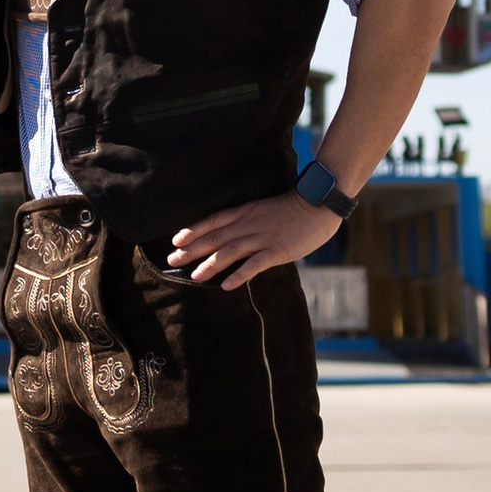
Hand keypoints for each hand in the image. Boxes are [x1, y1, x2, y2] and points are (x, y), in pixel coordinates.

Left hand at [168, 192, 342, 288]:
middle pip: (215, 237)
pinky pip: (254, 265)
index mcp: (245, 211)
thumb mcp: (264, 208)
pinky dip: (238, 275)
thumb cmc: (292, 208)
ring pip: (229, 251)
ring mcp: (262, 237)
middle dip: (191, 249)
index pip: (213, 221)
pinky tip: (225, 286)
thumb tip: (232, 234)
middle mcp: (249, 223)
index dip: (193, 230)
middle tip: (172, 261)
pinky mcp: (277, 251)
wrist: (318, 206)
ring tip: (194, 275)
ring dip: (210, 264)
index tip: (176, 240)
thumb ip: (248, 220)